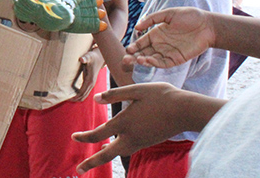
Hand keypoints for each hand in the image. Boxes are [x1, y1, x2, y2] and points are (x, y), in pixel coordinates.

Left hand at [70, 47, 103, 100]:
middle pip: (83, 96)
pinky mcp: (89, 83)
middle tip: (64, 99)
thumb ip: (85, 58)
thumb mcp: (89, 56)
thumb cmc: (93, 57)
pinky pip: (84, 92)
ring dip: (76, 98)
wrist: (99, 57)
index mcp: (90, 80)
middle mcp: (91, 84)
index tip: (66, 98)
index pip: (82, 92)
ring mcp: (91, 84)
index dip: (74, 96)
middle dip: (74, 99)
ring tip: (67, 97)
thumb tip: (81, 59)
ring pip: (84, 95)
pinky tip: (71, 93)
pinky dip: (79, 94)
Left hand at [72, 83, 188, 173]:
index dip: (84, 137)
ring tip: (95, 157)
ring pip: (118, 153)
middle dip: (92, 162)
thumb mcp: (136, 90)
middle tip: (79, 170)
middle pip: (107, 154)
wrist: (187, 111)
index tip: (73, 137)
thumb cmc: (161, 96)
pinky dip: (117, 150)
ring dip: (104, 156)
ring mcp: (141, 141)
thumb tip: (95, 99)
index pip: (99, 134)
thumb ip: (115, 94)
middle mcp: (131, 136)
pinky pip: (128, 149)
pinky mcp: (148, 141)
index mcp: (125, 122)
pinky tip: (114, 146)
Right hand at [123, 7, 214, 68]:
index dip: (134, 46)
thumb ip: (152, 19)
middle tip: (126, 60)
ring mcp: (168, 53)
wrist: (208, 25)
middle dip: (134, 57)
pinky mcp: (176, 59)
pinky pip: (163, 63)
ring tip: (136, 60)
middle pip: (143, 53)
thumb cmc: (190, 16)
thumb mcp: (169, 13)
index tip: (127, 49)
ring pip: (151, 59)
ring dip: (142, 61)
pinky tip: (148, 61)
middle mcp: (160, 45)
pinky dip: (154, 63)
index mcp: (156, 34)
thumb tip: (137, 26)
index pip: (141, 42)